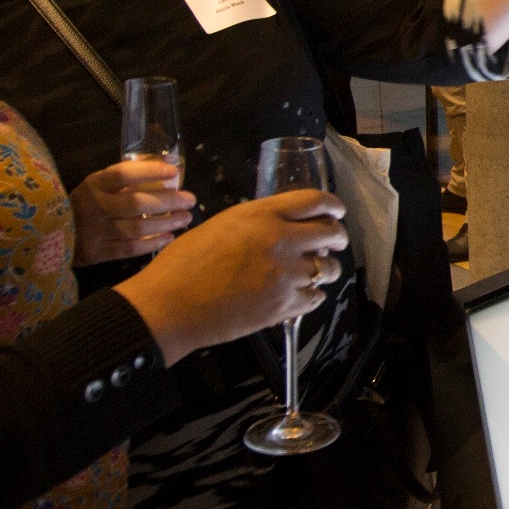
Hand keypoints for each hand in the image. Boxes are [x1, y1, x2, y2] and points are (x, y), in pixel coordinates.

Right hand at [70, 158, 195, 264]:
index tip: (172, 171)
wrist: (45, 236)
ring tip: (185, 218)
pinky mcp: (96, 254)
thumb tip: (163, 172)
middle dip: (168, 201)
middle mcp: (93, 207)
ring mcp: (93, 232)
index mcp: (92, 185)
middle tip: (190, 200)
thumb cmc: (80, 206)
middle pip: (136, 203)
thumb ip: (122, 181)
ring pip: (137, 228)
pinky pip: (130, 249)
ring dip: (166, 223)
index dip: (149, 171)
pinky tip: (169, 238)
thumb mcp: (95, 187)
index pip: (122, 174)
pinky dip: (152, 243)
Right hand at [112, 189, 346, 363]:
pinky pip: (315, 297)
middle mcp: (280, 241)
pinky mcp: (284, 306)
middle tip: (334, 242)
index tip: (337, 211)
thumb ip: (254, 223)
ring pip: (327, 269)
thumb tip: (277, 226)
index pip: (314, 201)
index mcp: (261, 215)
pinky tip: (300, 295)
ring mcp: (285, 275)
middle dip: (338, 236)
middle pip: (331, 233)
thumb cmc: (182, 264)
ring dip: (324, 269)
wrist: (170, 305)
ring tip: (314, 271)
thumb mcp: (220, 226)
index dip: (332, 205)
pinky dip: (311, 295)